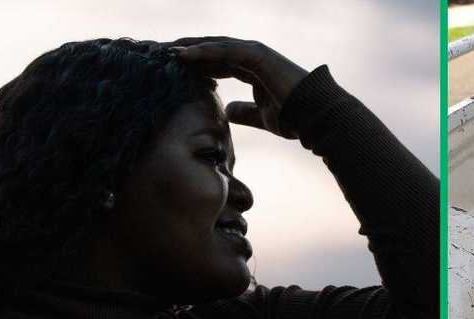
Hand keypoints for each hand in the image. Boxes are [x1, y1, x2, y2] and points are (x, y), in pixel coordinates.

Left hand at [167, 36, 308, 138]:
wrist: (313, 117)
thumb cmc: (292, 118)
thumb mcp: (261, 117)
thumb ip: (244, 112)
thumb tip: (228, 111)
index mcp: (251, 69)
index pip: (216, 62)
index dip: (194, 65)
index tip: (171, 70)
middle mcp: (251, 56)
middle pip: (211, 50)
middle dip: (186, 52)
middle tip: (160, 56)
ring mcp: (255, 53)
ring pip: (214, 46)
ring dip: (189, 48)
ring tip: (165, 52)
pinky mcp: (257, 55)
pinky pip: (225, 50)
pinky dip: (204, 50)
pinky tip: (184, 55)